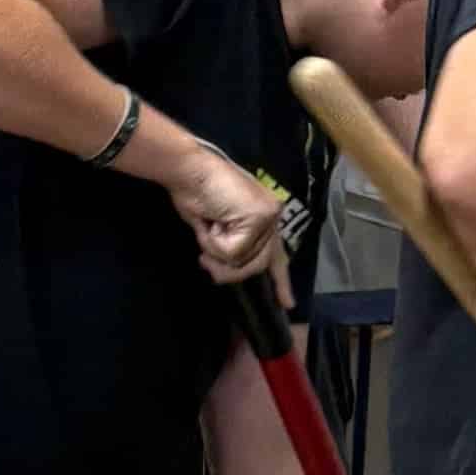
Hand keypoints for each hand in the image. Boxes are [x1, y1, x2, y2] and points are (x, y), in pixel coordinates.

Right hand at [156, 134, 296, 286]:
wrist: (189, 170)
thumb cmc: (195, 194)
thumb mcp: (214, 230)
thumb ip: (229, 248)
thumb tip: (223, 270)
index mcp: (264, 217)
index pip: (276, 254)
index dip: (280, 281)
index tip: (287, 304)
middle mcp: (272, 216)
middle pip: (259, 264)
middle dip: (230, 271)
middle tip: (205, 261)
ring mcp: (269, 215)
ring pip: (245, 261)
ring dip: (216, 253)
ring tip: (206, 231)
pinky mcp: (260, 217)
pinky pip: (234, 252)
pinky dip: (214, 243)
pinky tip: (210, 223)